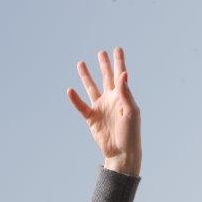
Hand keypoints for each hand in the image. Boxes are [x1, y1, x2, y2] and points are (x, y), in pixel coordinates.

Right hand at [66, 47, 141, 174]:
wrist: (122, 153)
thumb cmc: (131, 133)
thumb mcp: (131, 112)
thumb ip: (126, 93)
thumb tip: (123, 74)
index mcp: (123, 97)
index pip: (120, 75)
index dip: (119, 62)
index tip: (118, 49)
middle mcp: (111, 100)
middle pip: (106, 78)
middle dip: (104, 65)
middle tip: (101, 52)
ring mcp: (101, 108)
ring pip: (92, 88)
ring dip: (87, 76)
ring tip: (81, 63)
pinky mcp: (92, 118)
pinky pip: (81, 106)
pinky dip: (75, 99)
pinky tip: (70, 90)